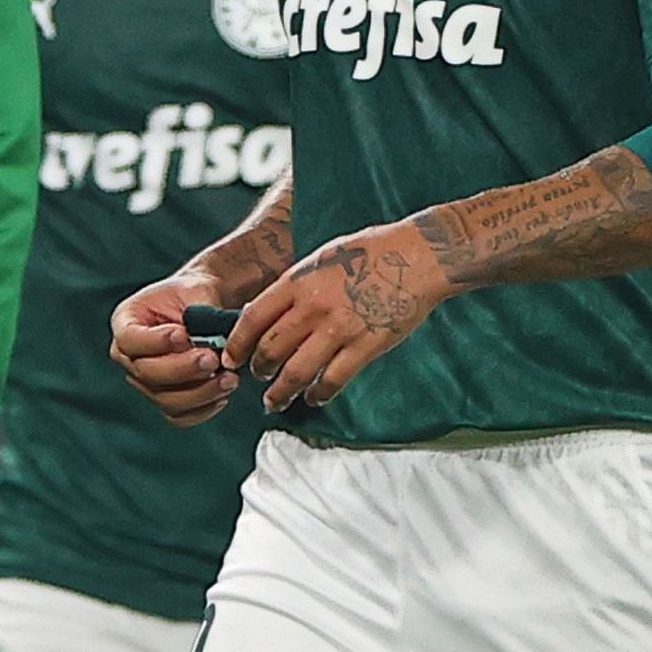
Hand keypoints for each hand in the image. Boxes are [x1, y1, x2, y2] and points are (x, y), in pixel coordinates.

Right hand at [111, 276, 234, 424]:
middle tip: (213, 358)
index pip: (129, 339)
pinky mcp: (166, 398)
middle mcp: (129, 356)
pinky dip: (203, 409)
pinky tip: (223, 392)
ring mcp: (146, 381)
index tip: (184, 334)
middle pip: (147, 373)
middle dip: (183, 369)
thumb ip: (201, 312)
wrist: (205, 307)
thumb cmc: (194, 294)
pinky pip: (180, 415)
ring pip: (165, 399)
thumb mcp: (196, 289)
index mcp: (126, 322)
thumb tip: (211, 340)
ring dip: (200, 393)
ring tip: (228, 378)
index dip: (155, 342)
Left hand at [226, 223, 457, 413]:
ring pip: (296, 372)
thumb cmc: (372, 250)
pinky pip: (333, 380)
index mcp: (298, 281)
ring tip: (275, 401)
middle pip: (270, 349)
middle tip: (256, 377)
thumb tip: (269, 310)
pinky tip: (314, 398)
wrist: (419, 255)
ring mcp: (340, 329)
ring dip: (281, 392)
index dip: (237, 343)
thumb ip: (295, 285)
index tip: (232, 357)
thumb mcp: (321, 258)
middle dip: (258, 370)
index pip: (253, 318)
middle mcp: (313, 307)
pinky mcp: (366, 346)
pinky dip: (319, 394)